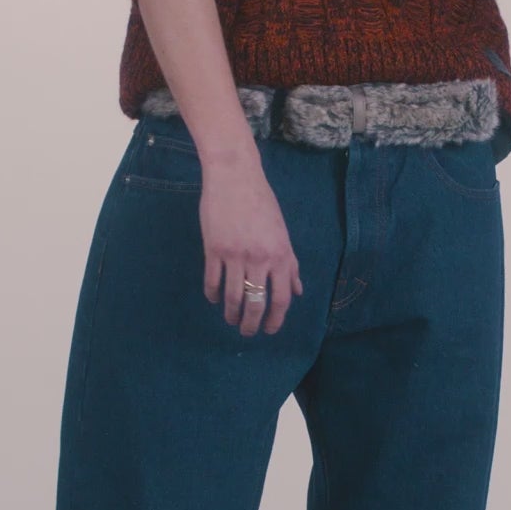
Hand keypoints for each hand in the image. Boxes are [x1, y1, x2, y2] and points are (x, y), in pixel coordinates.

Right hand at [199, 147, 302, 336]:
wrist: (235, 177)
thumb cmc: (262, 203)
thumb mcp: (282, 233)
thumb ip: (290, 263)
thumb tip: (297, 290)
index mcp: (280, 255)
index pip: (281, 298)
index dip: (276, 319)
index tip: (269, 330)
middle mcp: (260, 259)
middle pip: (257, 303)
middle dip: (251, 324)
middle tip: (246, 332)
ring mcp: (236, 255)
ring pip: (233, 297)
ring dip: (231, 314)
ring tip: (230, 319)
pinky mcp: (214, 250)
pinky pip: (213, 281)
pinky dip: (213, 295)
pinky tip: (215, 299)